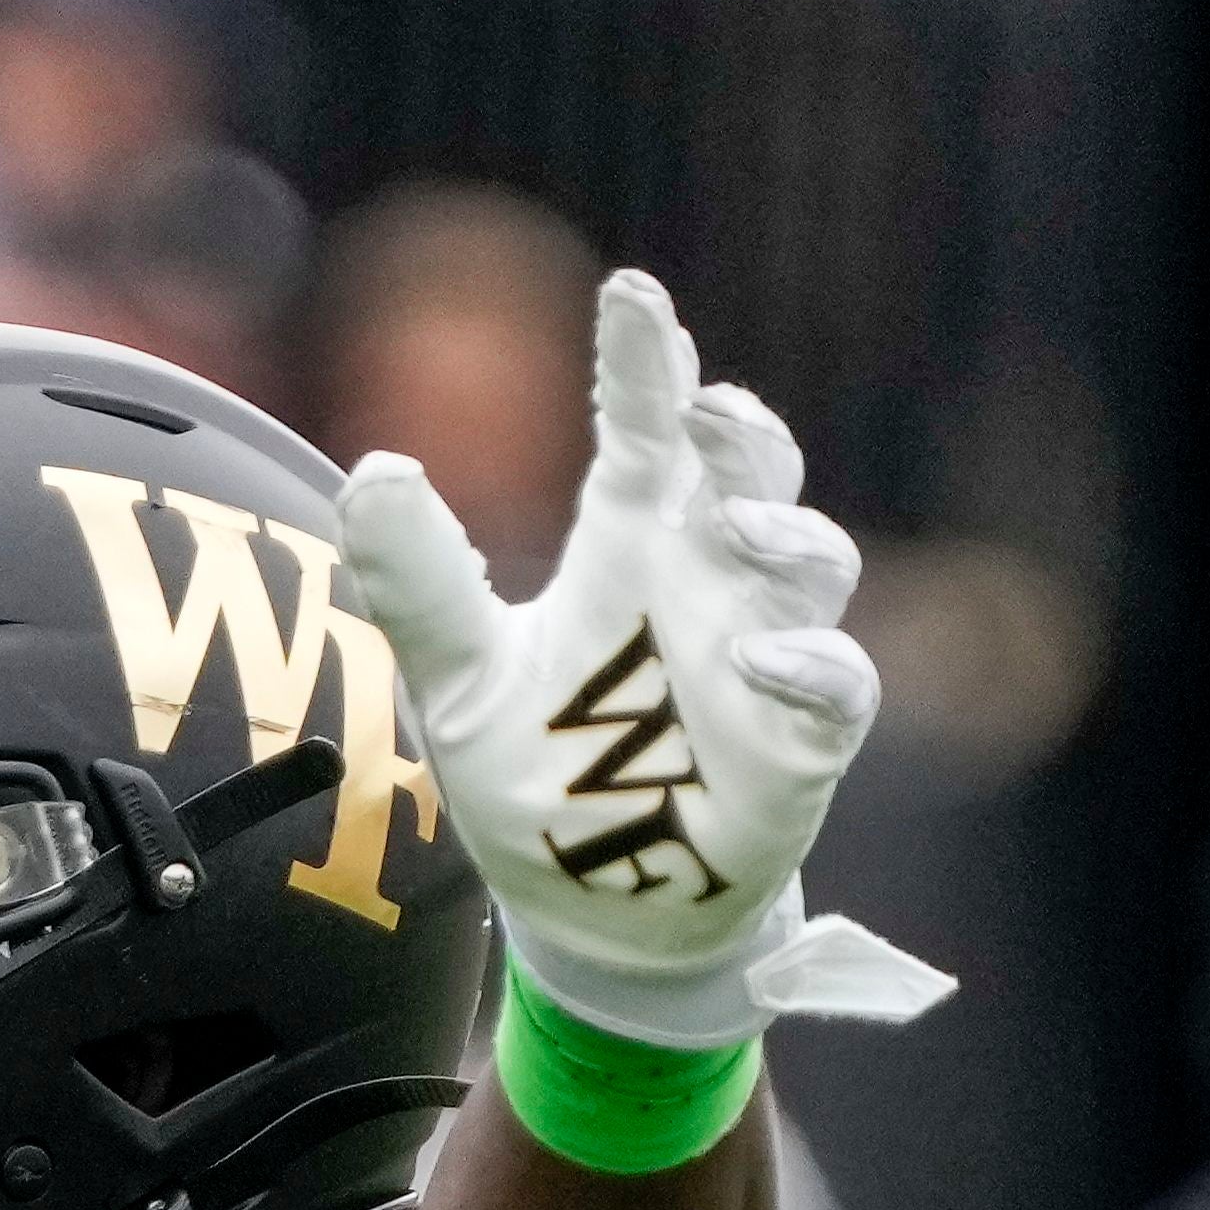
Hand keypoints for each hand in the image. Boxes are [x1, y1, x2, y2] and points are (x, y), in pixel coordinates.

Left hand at [334, 272, 950, 1048]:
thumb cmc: (533, 774)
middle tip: (703, 409)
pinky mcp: (802, 739)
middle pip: (753, 468)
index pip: (645, 431)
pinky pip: (837, 681)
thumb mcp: (457, 680)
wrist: (590, 911)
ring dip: (783, 530)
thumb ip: (419, 584)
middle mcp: (705, 581)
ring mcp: (764, 652)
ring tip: (730, 527)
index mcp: (630, 547)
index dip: (645, 364)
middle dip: (742, 431)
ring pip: (813, 556)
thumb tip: (372, 472)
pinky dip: (811, 662)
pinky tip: (761, 660)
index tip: (633, 297)